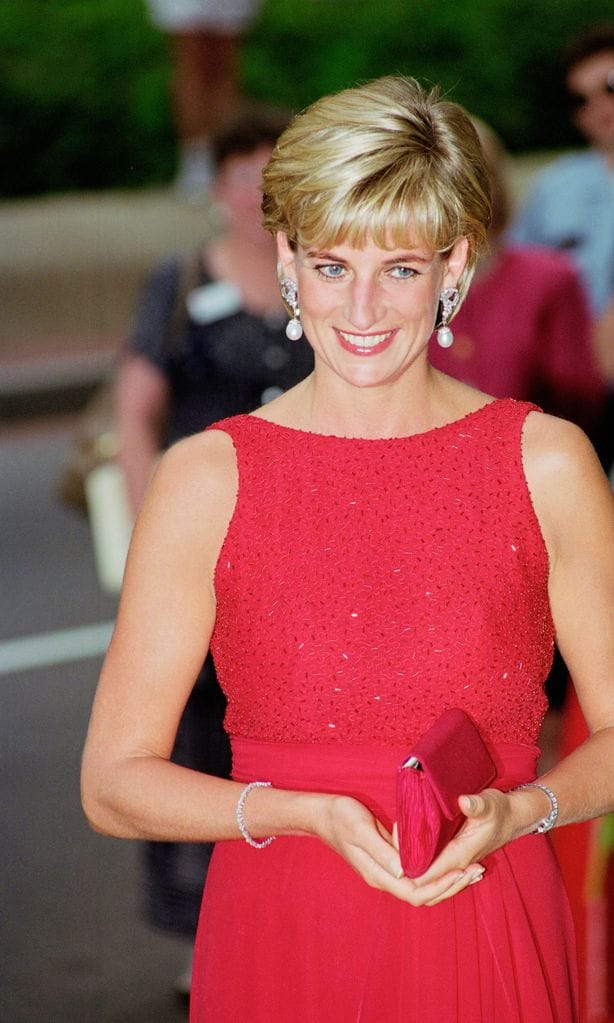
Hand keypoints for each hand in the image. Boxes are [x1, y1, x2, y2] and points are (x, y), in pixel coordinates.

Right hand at [313, 793, 484, 906]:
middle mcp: (385, 877)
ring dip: (448, 880)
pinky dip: (437, 869)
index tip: (462, 871)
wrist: (321, 814)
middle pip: (425, 894)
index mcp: (379, 874)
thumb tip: (405, 871)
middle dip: (452, 885)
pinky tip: (451, 858)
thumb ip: (382, 850)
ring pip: (423, 886)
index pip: (417, 893)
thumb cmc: (340, 817)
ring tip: (472, 869)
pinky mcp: (389, 860)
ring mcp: (387, 870)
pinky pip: (418, 872)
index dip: (442, 886)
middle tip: (478, 871)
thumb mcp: (360, 829)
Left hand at [406, 787, 515, 902]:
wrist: (512, 819)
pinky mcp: (450, 857)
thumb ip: (476, 805)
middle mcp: (453, 865)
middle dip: (402, 862)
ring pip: (423, 874)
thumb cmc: (499, 811)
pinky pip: (428, 866)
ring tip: (397, 830)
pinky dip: (415, 855)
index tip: (396, 842)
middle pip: (420, 879)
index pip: (426, 875)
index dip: (407, 865)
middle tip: (393, 832)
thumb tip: (464, 802)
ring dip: (407, 859)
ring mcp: (452, 863)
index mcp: (459, 856)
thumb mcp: (489, 803)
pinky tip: (406, 836)